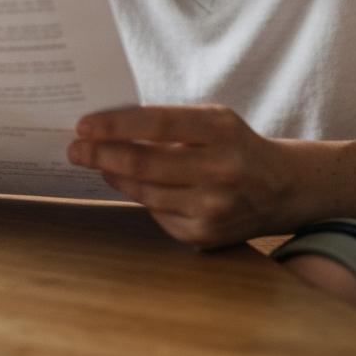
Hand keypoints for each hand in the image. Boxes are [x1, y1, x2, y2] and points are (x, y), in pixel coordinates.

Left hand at [66, 104, 289, 249]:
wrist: (280, 187)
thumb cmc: (234, 144)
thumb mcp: (212, 120)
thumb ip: (169, 123)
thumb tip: (109, 129)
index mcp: (220, 130)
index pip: (158, 124)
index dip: (116, 125)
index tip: (84, 125)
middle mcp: (220, 169)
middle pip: (145, 164)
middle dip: (101, 155)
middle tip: (75, 149)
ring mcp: (213, 207)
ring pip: (145, 193)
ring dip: (114, 177)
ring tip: (97, 163)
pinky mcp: (205, 235)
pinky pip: (157, 214)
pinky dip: (140, 197)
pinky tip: (130, 185)